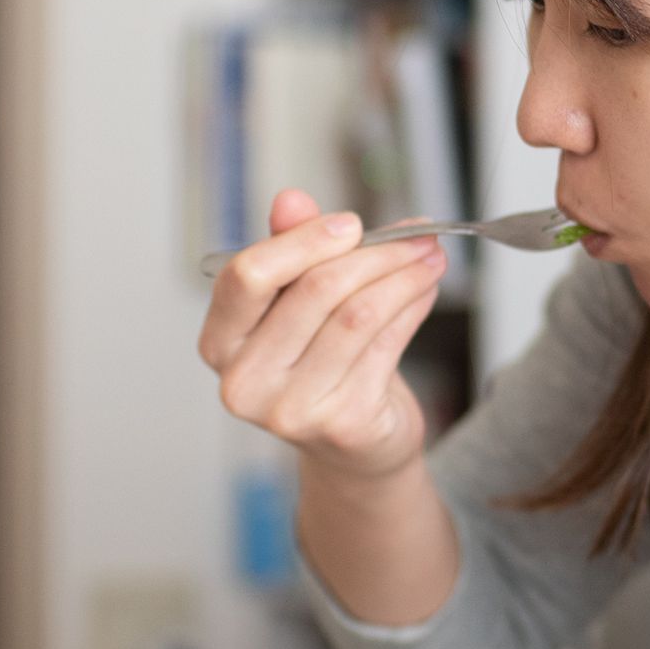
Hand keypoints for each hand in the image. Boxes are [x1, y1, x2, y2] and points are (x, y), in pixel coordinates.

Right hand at [198, 188, 450, 480]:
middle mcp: (245, 381)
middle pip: (315, 290)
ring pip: (358, 314)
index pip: (248, 276)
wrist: (352, 448)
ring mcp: (291, 408)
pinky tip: (425, 290)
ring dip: (403, 276)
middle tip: (416, 234)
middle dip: (376, 253)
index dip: (304, 242)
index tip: (351, 224)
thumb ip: (289, 251)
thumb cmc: (318, 366)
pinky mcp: (342, 423)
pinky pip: (386, 345)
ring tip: (429, 256)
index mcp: (220, 342)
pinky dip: (412, 309)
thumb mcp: (295, 305)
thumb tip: (291, 200)